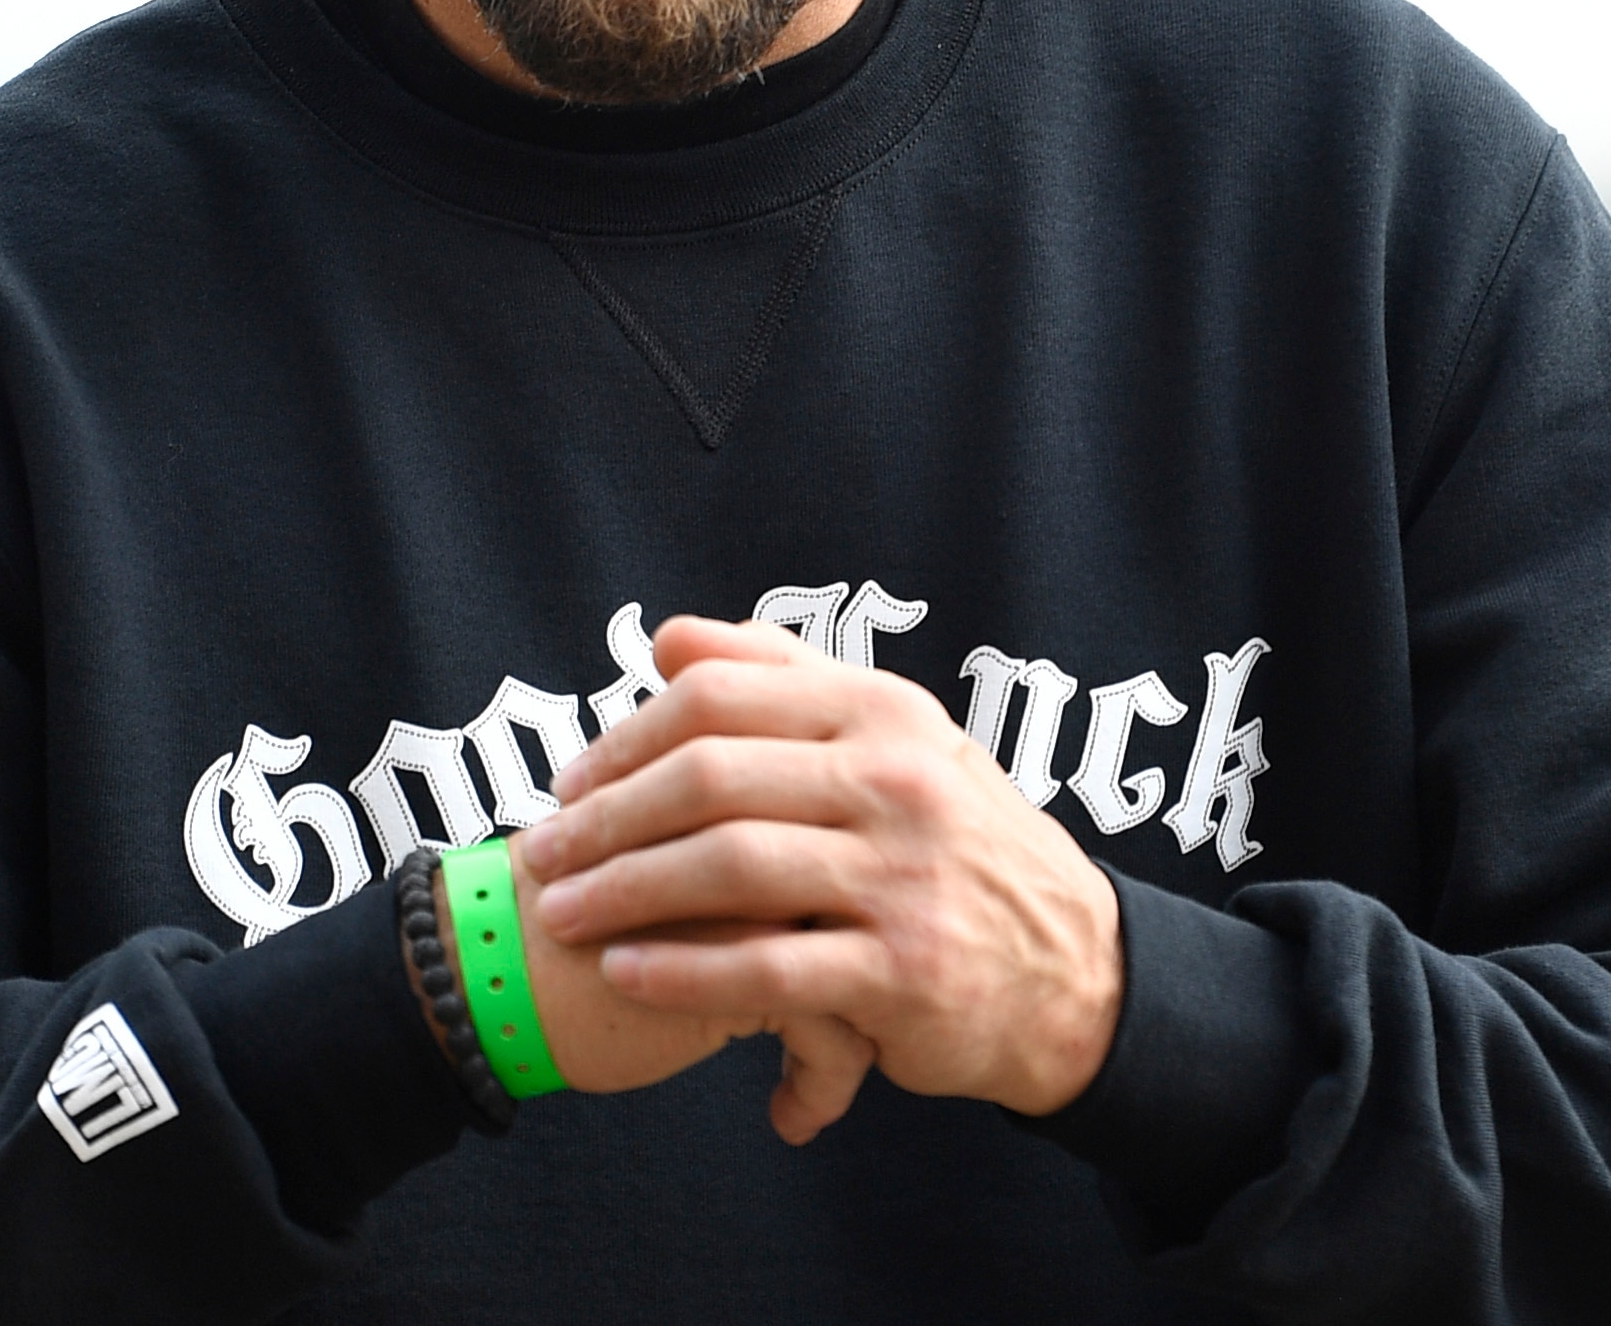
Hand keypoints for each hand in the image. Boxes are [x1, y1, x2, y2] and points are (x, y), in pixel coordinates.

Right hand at [487, 836, 884, 1143]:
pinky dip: (819, 1085)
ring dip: (861, 1039)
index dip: (863, 905)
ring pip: (863, 963)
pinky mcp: (742, 966)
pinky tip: (792, 1119)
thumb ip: (723, 850)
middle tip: (867, 1029)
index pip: (850, 836)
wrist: (485, 971)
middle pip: (869, 898)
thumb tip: (806, 879)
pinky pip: (827, 1032)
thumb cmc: (564, 918)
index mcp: (740, 787)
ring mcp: (758, 892)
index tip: (854, 958)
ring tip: (835, 1080)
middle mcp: (760, 826)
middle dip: (878, 982)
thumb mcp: (655, 861)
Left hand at [518, 615, 1123, 1129]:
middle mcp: (896, 780)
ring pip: (727, 868)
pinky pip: (765, 969)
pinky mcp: (903, 972)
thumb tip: (668, 636)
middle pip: (710, 779)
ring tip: (560, 916)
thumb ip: (781, 677)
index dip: (624, 738)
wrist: (1071, 966)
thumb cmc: (954, 842)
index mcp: (881, 711)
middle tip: (539, 854)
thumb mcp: (894, 739)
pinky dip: (683, 971)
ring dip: (623, 892)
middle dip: (605, 819)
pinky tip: (626, 974)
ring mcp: (903, 876)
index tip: (566, 780)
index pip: (720, 697)